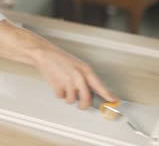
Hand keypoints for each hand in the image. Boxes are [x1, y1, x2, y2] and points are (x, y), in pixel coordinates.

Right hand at [0, 20, 116, 109]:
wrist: (44, 54)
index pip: (99, 85)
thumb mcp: (77, 66)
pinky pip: (61, 97)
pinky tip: (57, 83)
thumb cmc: (61, 59)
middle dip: (83, 105)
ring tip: (65, 85)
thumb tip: (93, 92)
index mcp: (85, 70)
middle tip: (82, 105)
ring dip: (68, 97)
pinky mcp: (58, 86)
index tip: (113, 102)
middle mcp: (78, 76)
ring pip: (72, 100)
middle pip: (86, 99)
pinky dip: (59, 93)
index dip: (107, 95)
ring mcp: (68, 82)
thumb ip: (86, 79)